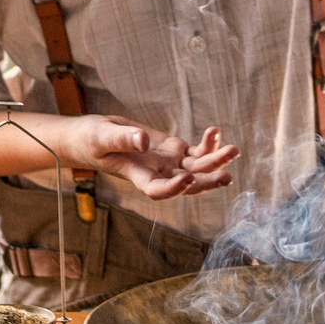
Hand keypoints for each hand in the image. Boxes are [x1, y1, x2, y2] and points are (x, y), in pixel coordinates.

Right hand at [75, 117, 237, 199]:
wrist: (92, 135)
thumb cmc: (90, 139)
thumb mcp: (101, 136)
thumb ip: (122, 139)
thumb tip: (144, 140)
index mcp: (138, 176)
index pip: (158, 190)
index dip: (174, 189)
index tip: (187, 179)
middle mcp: (157, 173)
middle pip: (187, 184)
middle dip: (207, 181)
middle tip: (225, 176)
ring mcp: (168, 163)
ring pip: (197, 168)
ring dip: (215, 161)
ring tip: (234, 150)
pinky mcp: (173, 150)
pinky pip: (196, 151)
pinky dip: (207, 144)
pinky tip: (215, 132)